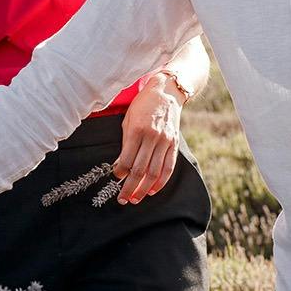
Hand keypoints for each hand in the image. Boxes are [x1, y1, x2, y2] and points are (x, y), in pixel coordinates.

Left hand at [111, 74, 184, 204]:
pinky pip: (168, 168)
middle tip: (122, 199)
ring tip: (135, 199)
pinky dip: (160, 182)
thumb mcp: (128, 119)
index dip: (120, 173)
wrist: (167, 92)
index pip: (127, 159)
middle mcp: (152, 137)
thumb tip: (121, 165)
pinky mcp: (174, 144)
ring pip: (154, 172)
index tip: (115, 178)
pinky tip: (152, 190)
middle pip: (140, 170)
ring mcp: (165, 141)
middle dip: (130, 187)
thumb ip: (125, 142)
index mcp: (137, 130)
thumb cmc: (142, 105)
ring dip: (144, 189)